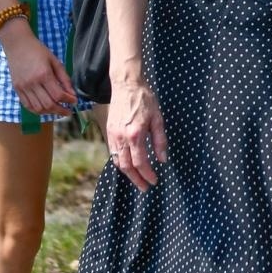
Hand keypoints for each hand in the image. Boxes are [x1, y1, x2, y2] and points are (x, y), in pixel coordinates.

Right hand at [0, 22, 77, 118]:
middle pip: (48, 104)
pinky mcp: (17, 89)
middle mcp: (32, 83)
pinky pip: (27, 106)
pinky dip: (37, 111)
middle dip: (60, 111)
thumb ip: (64, 78)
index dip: (68, 100)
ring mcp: (23, 88)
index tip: (74, 101)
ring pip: (38, 108)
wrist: (17, 45)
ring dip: (49, 113)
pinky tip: (45, 109)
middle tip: (68, 111)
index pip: (58, 95)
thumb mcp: (55, 61)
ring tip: (58, 111)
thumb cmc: (38, 51)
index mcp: (44, 74)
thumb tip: (72, 93)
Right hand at [108, 76, 167, 190]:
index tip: (154, 181)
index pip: (140, 162)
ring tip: (137, 179)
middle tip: (145, 187)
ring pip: (117, 161)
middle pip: (126, 167)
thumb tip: (163, 159)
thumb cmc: (144, 99)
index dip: (147, 174)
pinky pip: (113, 152)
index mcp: (135, 135)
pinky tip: (127, 165)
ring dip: (127, 173)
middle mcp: (121, 137)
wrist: (126, 85)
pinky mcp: (109, 131)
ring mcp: (113, 135)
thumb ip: (160, 140)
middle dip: (136, 179)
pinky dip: (120, 162)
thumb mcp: (158, 118)